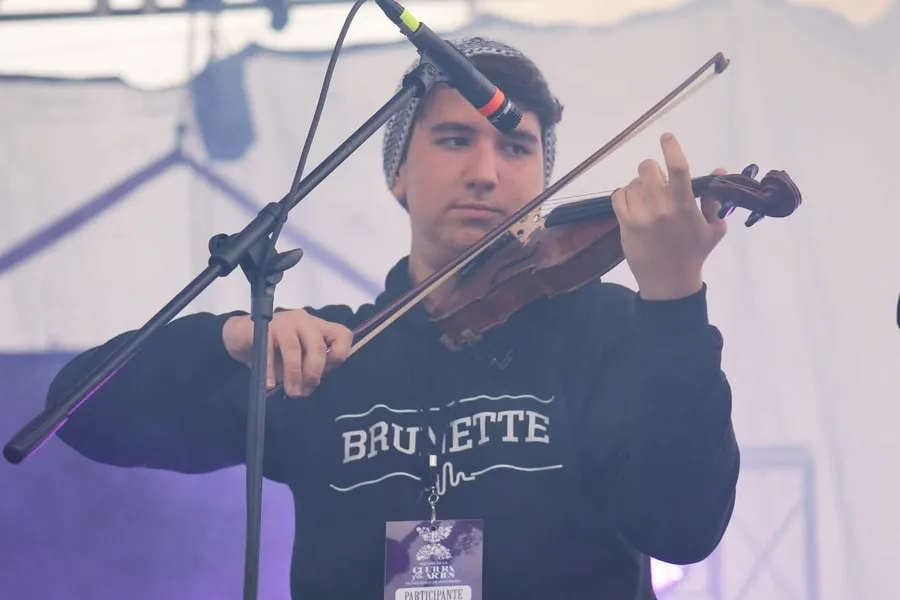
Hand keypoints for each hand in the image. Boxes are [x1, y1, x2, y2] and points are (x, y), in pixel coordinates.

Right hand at [222, 310, 352, 396]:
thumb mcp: (300, 357)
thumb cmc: (276, 350)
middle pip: (318, 346)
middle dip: (313, 373)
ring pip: (294, 349)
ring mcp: (284, 322)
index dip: (339, 357)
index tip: (326, 373)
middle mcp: (305, 321)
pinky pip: (269, 352)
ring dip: (294, 375)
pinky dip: (271, 371)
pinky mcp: (263, 328)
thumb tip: (310, 386)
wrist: (243, 335)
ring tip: (292, 392)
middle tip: (305, 392)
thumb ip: (309, 367)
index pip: (343, 335)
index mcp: (319, 327)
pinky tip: (270, 385)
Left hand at [611, 133, 727, 299]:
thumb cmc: (694, 254)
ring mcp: (640, 216)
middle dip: (652, 169)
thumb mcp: (713, 228)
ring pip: (632, 182)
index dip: (671, 148)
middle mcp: (661, 208)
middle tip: (658, 181)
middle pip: (647, 168)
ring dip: (640, 185)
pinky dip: (625, 195)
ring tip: (647, 199)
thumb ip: (714, 199)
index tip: (667, 136)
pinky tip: (634, 204)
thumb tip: (718, 170)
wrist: (669, 284)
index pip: (678, 169)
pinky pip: (618, 196)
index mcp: (685, 206)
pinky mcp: (625, 224)